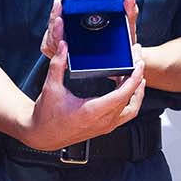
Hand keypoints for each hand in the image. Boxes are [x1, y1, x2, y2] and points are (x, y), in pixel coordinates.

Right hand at [19, 0, 145, 150]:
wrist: (42, 135)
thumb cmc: (46, 116)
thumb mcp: (51, 88)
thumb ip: (57, 64)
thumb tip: (63, 45)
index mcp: (92, 111)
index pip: (123, 94)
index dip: (134, 77)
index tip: (139, 63)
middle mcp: (103, 121)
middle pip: (131, 98)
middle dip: (137, 77)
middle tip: (137, 60)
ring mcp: (105, 126)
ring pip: (132, 108)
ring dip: (137, 91)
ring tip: (138, 74)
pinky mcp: (105, 128)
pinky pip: (125, 114)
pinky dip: (131, 101)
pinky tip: (127, 89)